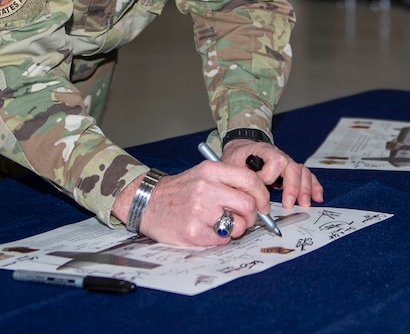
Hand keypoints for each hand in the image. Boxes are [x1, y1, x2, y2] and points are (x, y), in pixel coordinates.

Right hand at [114, 161, 269, 246]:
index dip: (262, 195)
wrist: (147, 202)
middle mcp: (206, 188)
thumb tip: (258, 201)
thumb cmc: (179, 191)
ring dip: (235, 229)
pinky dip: (219, 239)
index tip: (263, 205)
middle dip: (251, 216)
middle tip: (244, 219)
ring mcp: (200, 210)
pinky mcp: (193, 231)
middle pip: (248, 204)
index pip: (250, 179)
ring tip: (222, 225)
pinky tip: (206, 231)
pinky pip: (222, 240)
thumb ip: (229, 183)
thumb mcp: (203, 175)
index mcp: (211, 170)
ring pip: (238, 225)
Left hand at [221, 139, 323, 209]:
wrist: (241, 149)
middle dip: (293, 187)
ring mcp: (287, 163)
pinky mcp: (291, 171)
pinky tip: (317, 197)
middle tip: (289, 204)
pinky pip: (306, 176)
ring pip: (302, 172)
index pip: (275, 161)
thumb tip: (248, 197)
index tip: (261, 185)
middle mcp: (279, 155)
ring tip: (304, 203)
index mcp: (264, 150)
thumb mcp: (232, 164)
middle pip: (293, 167)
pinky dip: (314, 186)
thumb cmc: (237, 158)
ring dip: (305, 189)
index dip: (269, 175)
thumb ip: (240, 178)